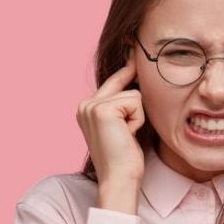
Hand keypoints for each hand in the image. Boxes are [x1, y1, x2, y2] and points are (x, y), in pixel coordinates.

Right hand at [77, 48, 146, 188]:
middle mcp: (85, 104)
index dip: (128, 69)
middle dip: (136, 106)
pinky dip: (138, 120)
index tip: (134, 45)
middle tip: (128, 131)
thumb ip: (124, 104)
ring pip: (133, 94)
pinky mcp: (102, 110)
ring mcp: (91, 106)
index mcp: (86, 108)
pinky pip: (136, 102)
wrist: (118, 179)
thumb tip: (139, 78)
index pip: (114, 81)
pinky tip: (127, 136)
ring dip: (137, 117)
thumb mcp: (123, 126)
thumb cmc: (125, 158)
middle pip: (125, 83)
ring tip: (127, 137)